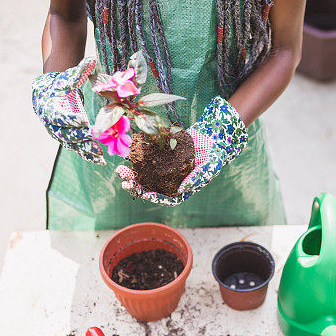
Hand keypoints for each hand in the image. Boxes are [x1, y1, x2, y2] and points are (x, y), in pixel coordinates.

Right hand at [31, 57, 105, 164]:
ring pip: (70, 143)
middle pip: (63, 133)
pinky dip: (87, 154)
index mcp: (46, 108)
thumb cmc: (60, 82)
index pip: (57, 116)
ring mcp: (57, 132)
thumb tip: (91, 60)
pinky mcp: (66, 138)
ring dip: (84, 149)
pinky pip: (76, 147)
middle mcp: (49, 123)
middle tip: (94, 139)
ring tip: (99, 155)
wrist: (51, 92)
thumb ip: (79, 70)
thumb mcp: (68, 76)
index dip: (69, 120)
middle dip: (79, 137)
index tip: (83, 121)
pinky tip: (99, 159)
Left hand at [115, 97, 247, 205]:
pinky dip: (137, 157)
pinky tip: (127, 154)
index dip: (153, 197)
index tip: (142, 193)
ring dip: (132, 173)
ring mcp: (165, 168)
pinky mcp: (161, 155)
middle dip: (136, 186)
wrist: (214, 138)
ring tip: (120, 169)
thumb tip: (181, 190)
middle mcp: (171, 180)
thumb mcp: (209, 167)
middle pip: (150, 187)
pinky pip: (147, 158)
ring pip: (145, 174)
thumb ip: (196, 178)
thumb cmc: (215, 156)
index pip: (165, 197)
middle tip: (124, 181)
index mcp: (181, 188)